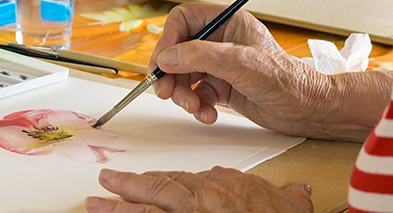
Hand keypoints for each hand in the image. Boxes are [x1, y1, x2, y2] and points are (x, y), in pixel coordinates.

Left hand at [85, 166, 312, 212]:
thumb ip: (285, 194)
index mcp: (218, 187)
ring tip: (95, 205)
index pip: (181, 182)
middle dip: (128, 188)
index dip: (157, 182)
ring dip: (118, 207)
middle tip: (102, 185)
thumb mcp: (286, 202)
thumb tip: (297, 190)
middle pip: (157, 190)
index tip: (139, 183)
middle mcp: (200, 199)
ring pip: (147, 210)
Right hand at [149, 4, 389, 140]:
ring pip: (183, 74)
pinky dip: (196, 105)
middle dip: (171, 73)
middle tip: (166, 92)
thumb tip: (165, 58)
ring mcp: (219, 64)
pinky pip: (195, 93)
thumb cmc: (285, 79)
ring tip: (195, 108)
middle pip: (178, 50)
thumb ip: (199, 56)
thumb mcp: (239, 63)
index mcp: (226, 20)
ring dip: (183, 94)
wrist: (308, 111)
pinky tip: (208, 114)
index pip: (183, 20)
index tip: (161, 63)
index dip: (168, 39)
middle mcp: (220, 39)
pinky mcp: (221, 86)